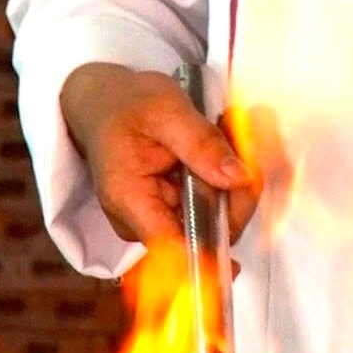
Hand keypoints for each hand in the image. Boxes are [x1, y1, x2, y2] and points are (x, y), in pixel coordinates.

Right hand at [58, 62, 259, 248]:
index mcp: (130, 201)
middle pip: (209, 233)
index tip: (246, 197)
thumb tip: (239, 177)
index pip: (178, 248)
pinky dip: (226, 180)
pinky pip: (214, 206)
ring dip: (235, 183)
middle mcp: (143, 222)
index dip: (219, 238)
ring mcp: (161, 219)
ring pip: (219, 219)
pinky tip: (224, 147)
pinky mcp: (175, 210)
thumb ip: (200, 144)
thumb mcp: (165, 110)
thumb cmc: (126, 104)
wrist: (107, 103)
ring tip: (229, 135)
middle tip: (241, 142)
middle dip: (237, 192)